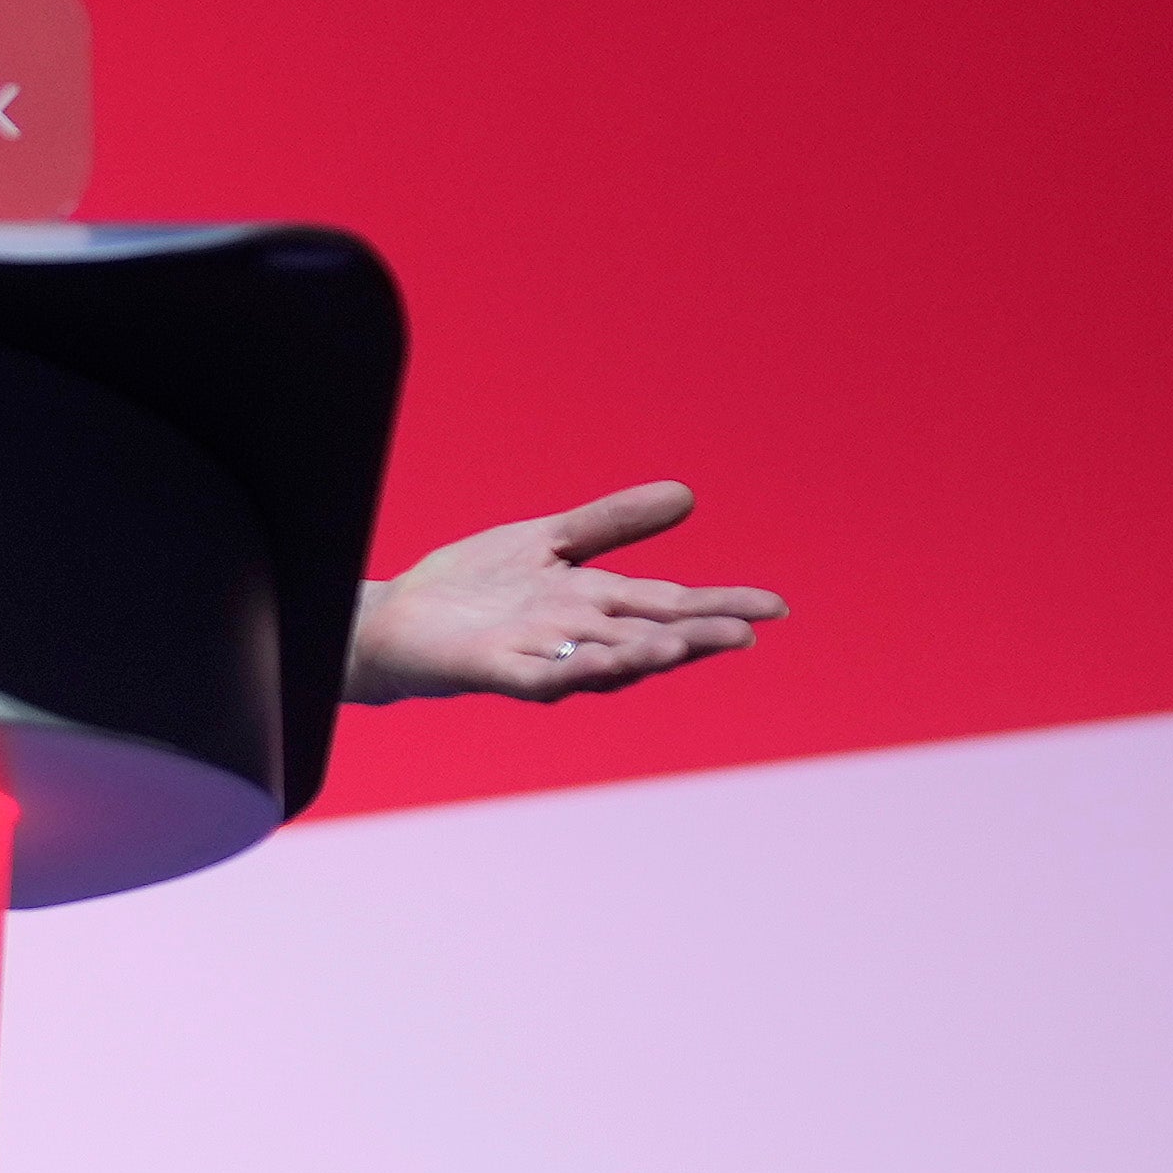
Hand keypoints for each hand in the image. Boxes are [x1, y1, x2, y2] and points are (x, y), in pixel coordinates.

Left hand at [345, 481, 784, 704]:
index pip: (669, 603)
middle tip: (748, 632)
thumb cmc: (475, 587)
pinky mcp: (495, 671)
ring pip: (603, 661)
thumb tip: (688, 494)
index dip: (721, 606)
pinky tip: (606, 663)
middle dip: (696, 635)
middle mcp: (578, 636)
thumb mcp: (550, 541)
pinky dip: (576, 672)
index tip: (776, 607)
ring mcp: (540, 656)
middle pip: (647, 634)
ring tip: (684, 644)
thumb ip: (612, 523)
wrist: (395, 619)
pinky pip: (543, 678)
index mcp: (595, 603)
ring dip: (643, 655)